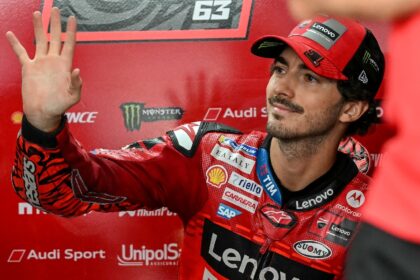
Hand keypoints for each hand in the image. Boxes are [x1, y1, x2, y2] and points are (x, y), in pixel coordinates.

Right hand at [6, 7, 81, 131]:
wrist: (43, 112)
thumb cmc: (60, 106)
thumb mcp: (73, 96)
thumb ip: (76, 84)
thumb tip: (77, 70)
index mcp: (64, 65)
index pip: (69, 44)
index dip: (70, 31)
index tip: (72, 18)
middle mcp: (53, 61)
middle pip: (55, 37)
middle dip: (55, 23)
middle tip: (56, 9)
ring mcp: (41, 63)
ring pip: (39, 40)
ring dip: (38, 27)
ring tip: (37, 13)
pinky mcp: (29, 68)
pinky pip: (21, 53)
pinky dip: (15, 44)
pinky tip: (10, 34)